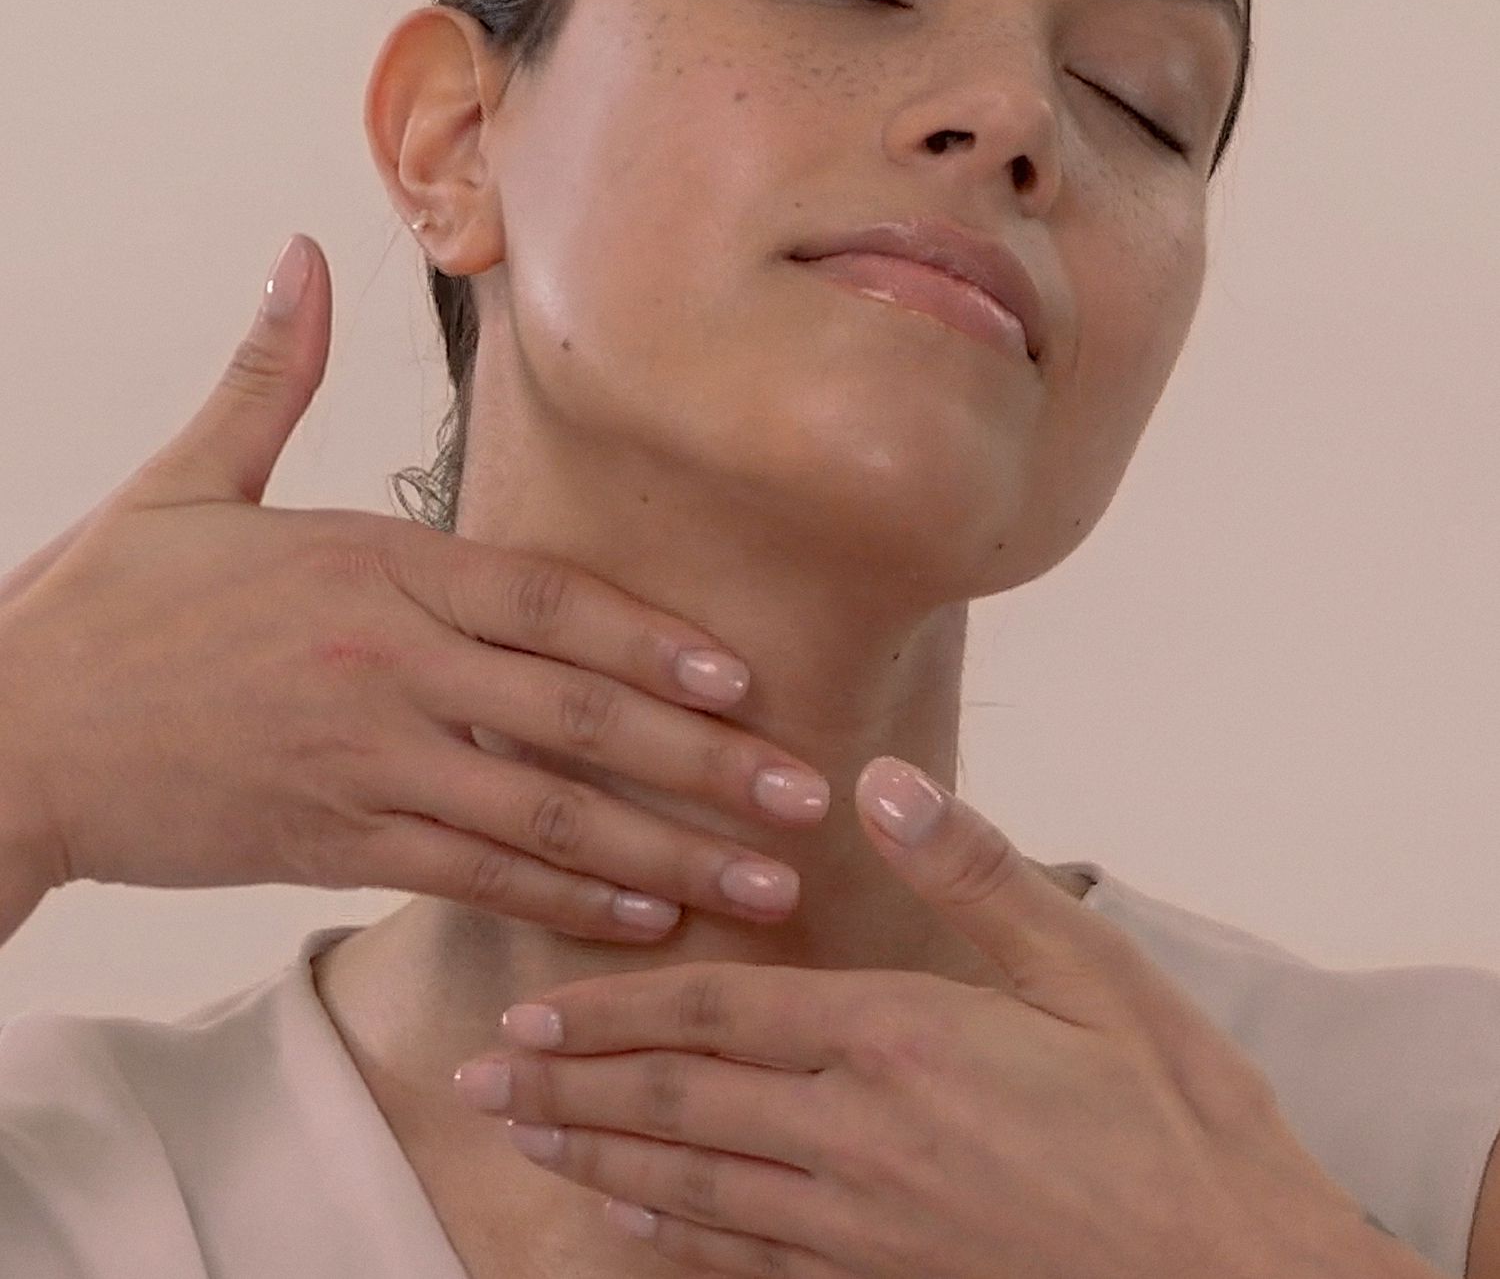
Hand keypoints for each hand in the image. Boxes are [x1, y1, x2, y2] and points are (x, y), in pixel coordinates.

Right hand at [0, 236, 827, 945]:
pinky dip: (564, 900)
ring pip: (542, 814)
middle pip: (574, 714)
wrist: (6, 736)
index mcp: (371, 567)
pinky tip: (644, 919)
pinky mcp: (335, 843)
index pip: (543, 601)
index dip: (651, 641)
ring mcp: (364, 763)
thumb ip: (268, 375)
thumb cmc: (108, 610)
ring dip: (667, 850)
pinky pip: (473, 875)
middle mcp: (384, 666)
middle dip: (703, 762)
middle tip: (806, 794)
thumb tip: (297, 255)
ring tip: (763, 883)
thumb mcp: (187, 480)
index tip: (744, 679)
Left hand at [460, 760, 1434, 1278]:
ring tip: (522, 1139)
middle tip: (477, 1082)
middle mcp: (856, 1133)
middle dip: (572, 1086)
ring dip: (597, 1153)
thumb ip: (973, 871)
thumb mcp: (1088, 965)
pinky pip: (750, 1256)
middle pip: (680, 1103)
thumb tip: (881, 779)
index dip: (615, 1013)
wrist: (1236, 1275)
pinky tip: (627, 1218)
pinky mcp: (887, 1276)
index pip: (717, 1016)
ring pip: (694, 1182)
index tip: (530, 1014)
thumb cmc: (1172, 1112)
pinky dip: (675, 1234)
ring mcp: (864, 1221)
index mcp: (895, 1038)